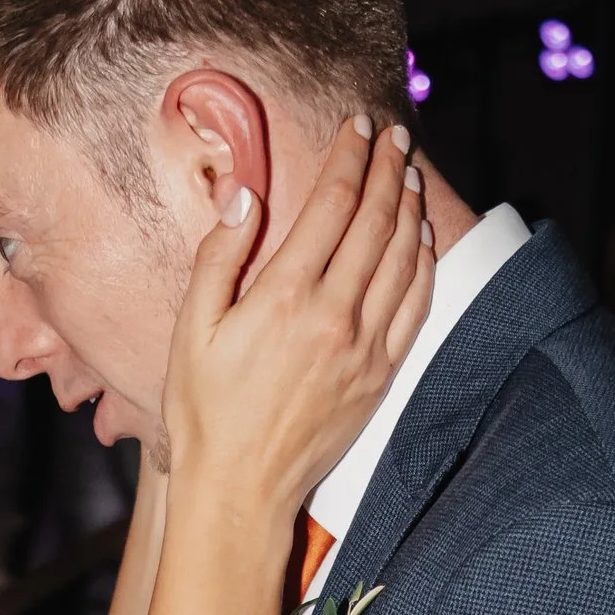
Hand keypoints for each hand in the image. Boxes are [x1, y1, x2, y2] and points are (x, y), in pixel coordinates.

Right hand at [161, 115, 433, 523]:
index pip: (332, 204)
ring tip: (411, 174)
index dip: (349, 156)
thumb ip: (219, 258)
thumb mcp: (191, 329)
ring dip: (411, 208)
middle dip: (389, 168)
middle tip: (395, 135)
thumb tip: (246, 198)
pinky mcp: (381, 375)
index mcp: (283, 296)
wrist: (240, 488)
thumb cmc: (204, 410)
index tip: (358, 125)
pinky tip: (420, 239)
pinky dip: (423, 263)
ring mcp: (365, 347)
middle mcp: (334, 315)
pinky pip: (416, 305)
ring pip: (404, 258)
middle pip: (376, 221)